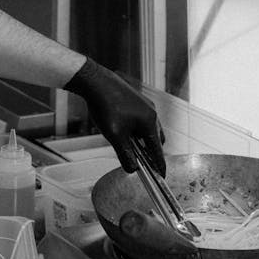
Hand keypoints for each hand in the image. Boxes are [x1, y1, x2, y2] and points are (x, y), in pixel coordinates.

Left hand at [64, 58, 164, 173]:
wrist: (97, 82)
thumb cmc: (106, 108)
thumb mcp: (115, 135)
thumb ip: (125, 154)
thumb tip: (133, 169)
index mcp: (150, 123)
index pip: (158, 150)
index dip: (159, 165)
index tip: (161, 176)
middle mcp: (152, 113)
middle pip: (156, 140)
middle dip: (150, 152)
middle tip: (141, 163)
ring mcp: (146, 106)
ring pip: (149, 129)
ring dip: (142, 140)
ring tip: (128, 146)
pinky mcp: (138, 101)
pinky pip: (142, 120)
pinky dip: (137, 130)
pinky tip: (123, 130)